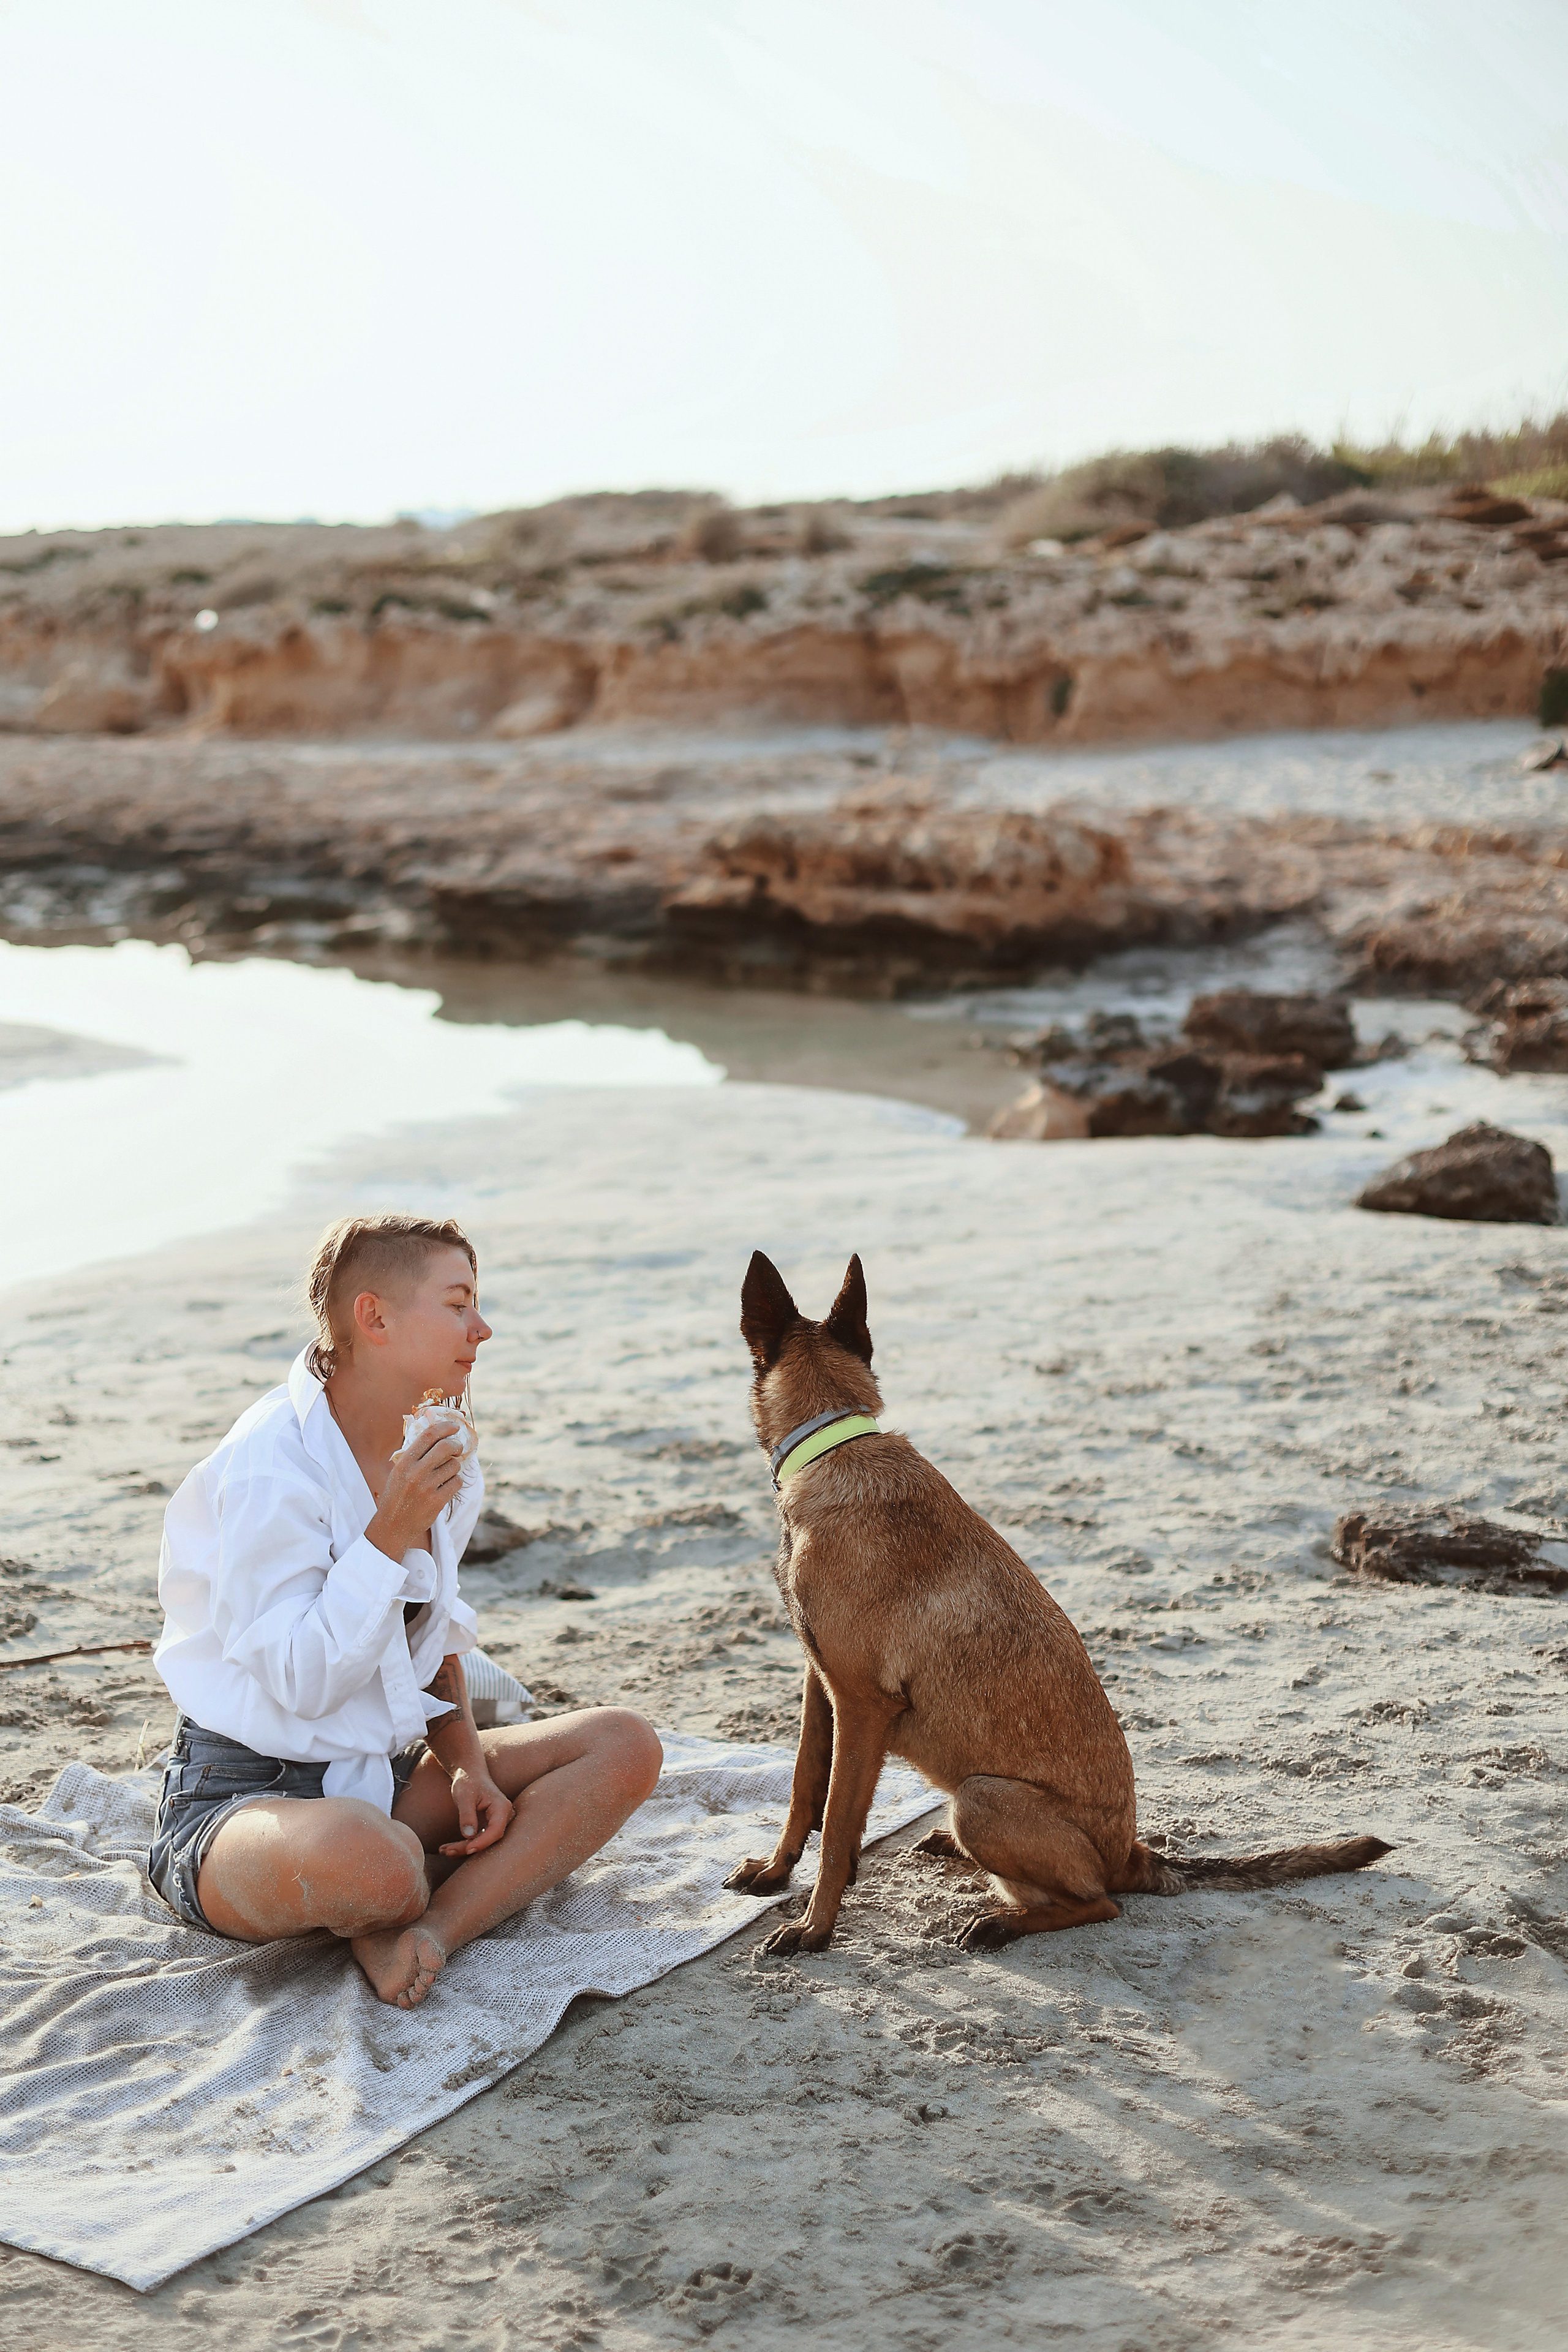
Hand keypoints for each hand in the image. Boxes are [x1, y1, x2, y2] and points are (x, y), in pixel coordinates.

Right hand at [366, 1422, 466, 1561]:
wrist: (392, 1525)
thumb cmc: (397, 1495)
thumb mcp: (399, 1471)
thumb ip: (415, 1454)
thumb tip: (438, 1434)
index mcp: (404, 1462)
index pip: (429, 1435)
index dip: (445, 1427)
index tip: (454, 1426)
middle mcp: (415, 1473)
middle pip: (445, 1447)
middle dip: (456, 1445)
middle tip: (458, 1448)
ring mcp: (427, 1487)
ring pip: (454, 1466)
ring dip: (454, 1467)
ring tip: (445, 1474)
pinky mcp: (437, 1501)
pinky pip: (456, 1482)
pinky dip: (455, 1482)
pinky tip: (446, 1487)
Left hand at [439, 1766, 513, 1857]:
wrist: (469, 1773)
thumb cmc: (468, 1781)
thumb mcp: (465, 1796)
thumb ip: (467, 1815)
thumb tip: (468, 1836)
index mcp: (501, 1807)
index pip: (496, 1830)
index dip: (483, 1842)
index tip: (467, 1849)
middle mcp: (502, 1817)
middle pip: (488, 1839)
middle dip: (467, 1847)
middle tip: (447, 1852)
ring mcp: (495, 1822)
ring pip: (481, 1841)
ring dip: (462, 1848)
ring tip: (443, 1851)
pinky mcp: (486, 1826)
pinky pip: (476, 1839)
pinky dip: (462, 1844)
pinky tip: (447, 1849)